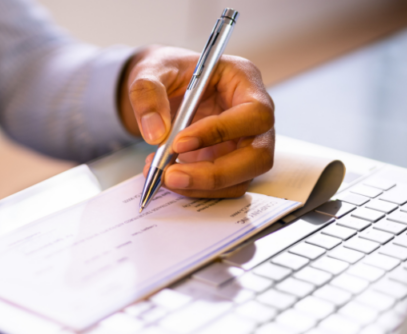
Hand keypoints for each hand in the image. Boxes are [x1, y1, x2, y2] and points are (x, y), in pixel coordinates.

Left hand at [118, 46, 274, 197]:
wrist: (162, 88)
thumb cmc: (167, 72)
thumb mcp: (150, 71)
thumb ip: (148, 94)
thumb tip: (155, 133)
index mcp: (245, 80)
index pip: (253, 113)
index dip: (220, 132)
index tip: (179, 143)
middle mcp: (253, 115)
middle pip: (258, 156)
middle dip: (215, 174)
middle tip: (171, 175)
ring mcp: (245, 142)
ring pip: (241, 178)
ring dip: (201, 185)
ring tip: (163, 176)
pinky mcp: (230, 162)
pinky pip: (222, 186)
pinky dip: (195, 188)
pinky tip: (169, 176)